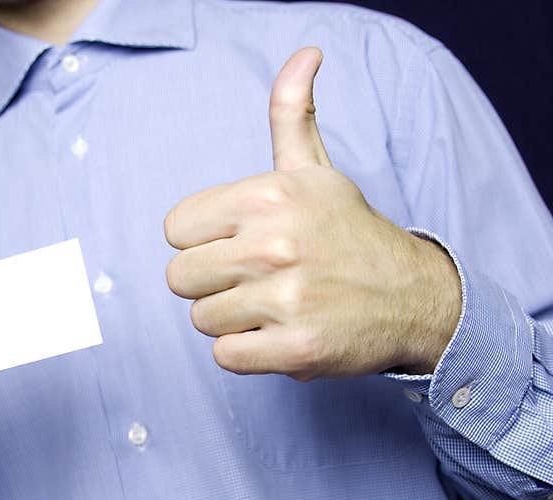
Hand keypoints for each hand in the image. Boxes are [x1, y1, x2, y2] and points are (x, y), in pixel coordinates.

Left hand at [164, 48, 460, 379]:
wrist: (413, 296)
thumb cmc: (350, 233)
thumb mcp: (318, 170)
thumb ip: (293, 116)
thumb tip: (305, 53)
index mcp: (267, 195)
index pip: (174, 229)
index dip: (201, 241)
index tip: (237, 243)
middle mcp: (274, 243)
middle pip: (179, 277)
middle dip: (211, 282)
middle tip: (257, 278)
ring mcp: (286, 298)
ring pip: (202, 319)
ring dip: (232, 319)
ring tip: (275, 305)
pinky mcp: (296, 348)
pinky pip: (226, 356)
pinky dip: (248, 352)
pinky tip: (281, 333)